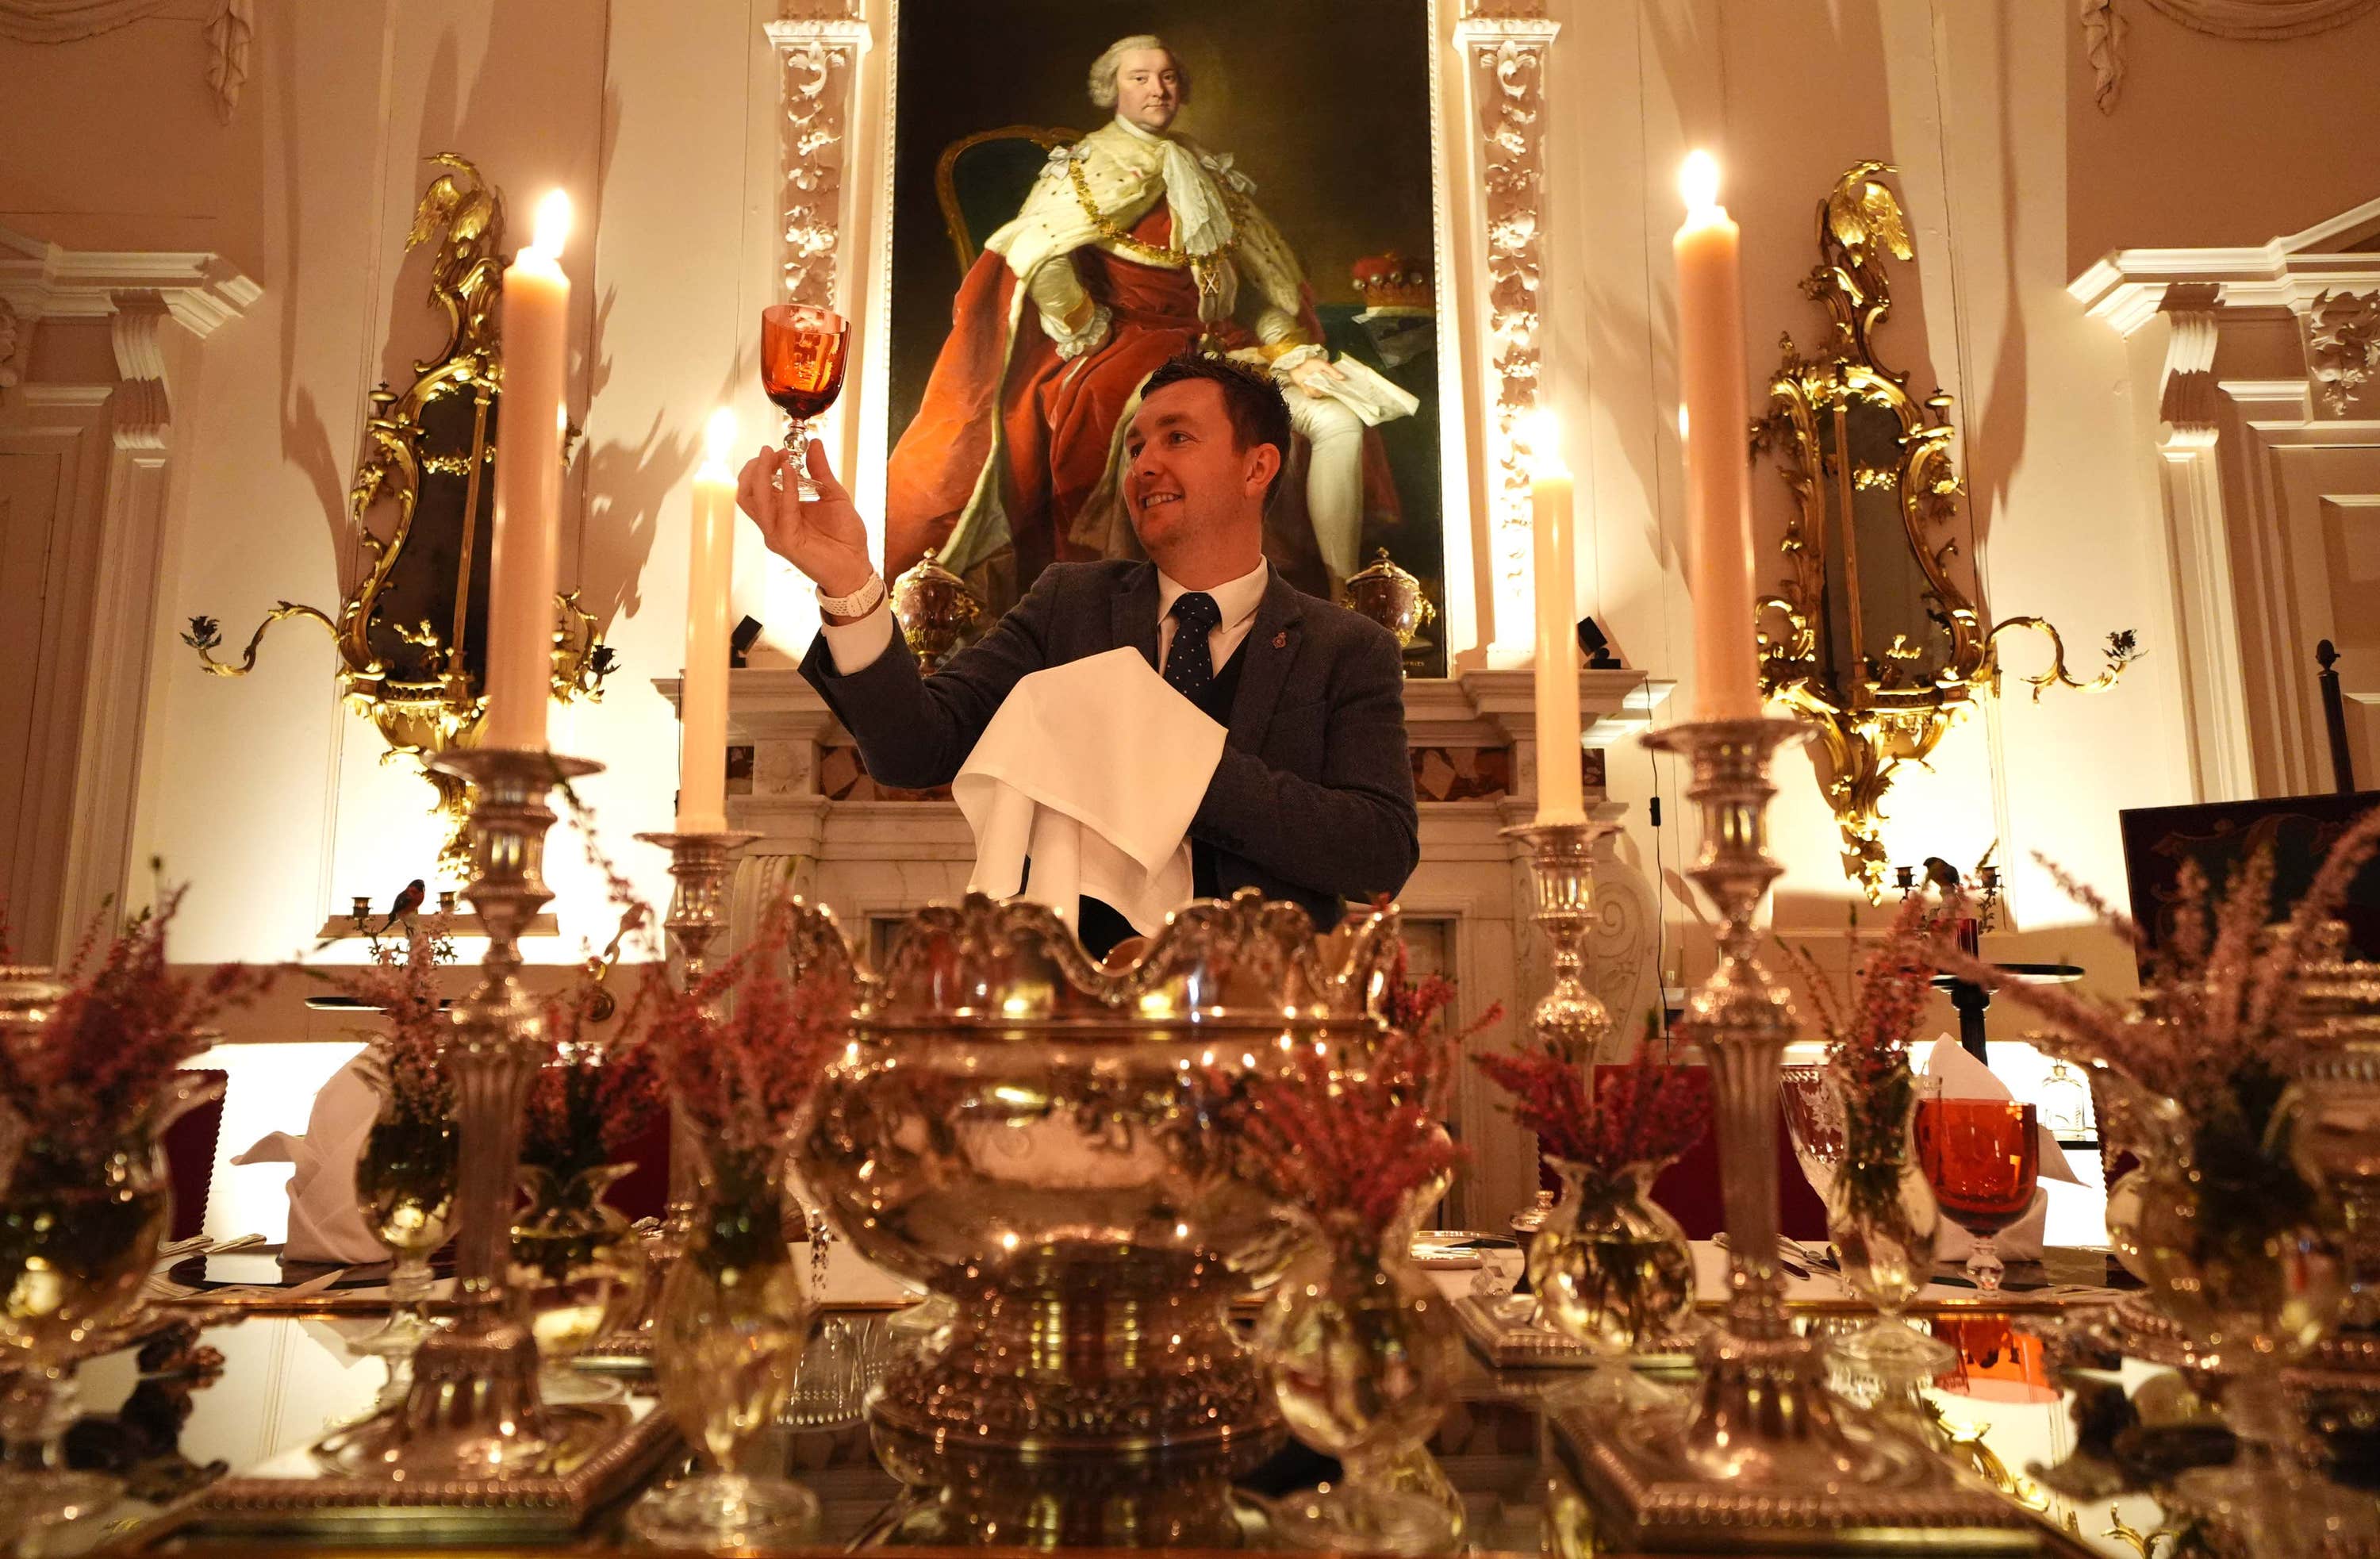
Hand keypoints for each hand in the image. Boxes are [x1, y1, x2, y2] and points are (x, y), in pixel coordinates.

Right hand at [736, 441, 875, 599]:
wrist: (856, 564)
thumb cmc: (844, 536)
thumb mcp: (833, 495)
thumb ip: (820, 471)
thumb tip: (814, 444)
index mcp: (780, 511)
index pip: (755, 485)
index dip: (763, 464)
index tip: (783, 450)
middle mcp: (773, 523)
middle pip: (746, 492)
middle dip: (756, 467)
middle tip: (772, 451)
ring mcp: (777, 534)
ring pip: (754, 501)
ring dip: (763, 475)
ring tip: (776, 457)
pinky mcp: (786, 542)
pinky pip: (781, 512)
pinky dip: (786, 489)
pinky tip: (793, 472)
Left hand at [1286, 354, 1347, 397]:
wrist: (1297, 364)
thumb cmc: (1311, 363)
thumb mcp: (1323, 365)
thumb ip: (1333, 372)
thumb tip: (1343, 378)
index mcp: (1329, 378)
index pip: (1336, 386)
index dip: (1337, 388)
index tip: (1335, 387)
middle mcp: (1323, 385)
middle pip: (1327, 392)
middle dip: (1322, 388)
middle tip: (1316, 380)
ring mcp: (1316, 388)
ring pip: (1318, 394)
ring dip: (1313, 388)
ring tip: (1308, 380)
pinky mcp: (1308, 391)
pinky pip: (1310, 394)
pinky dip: (1306, 389)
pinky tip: (1304, 383)